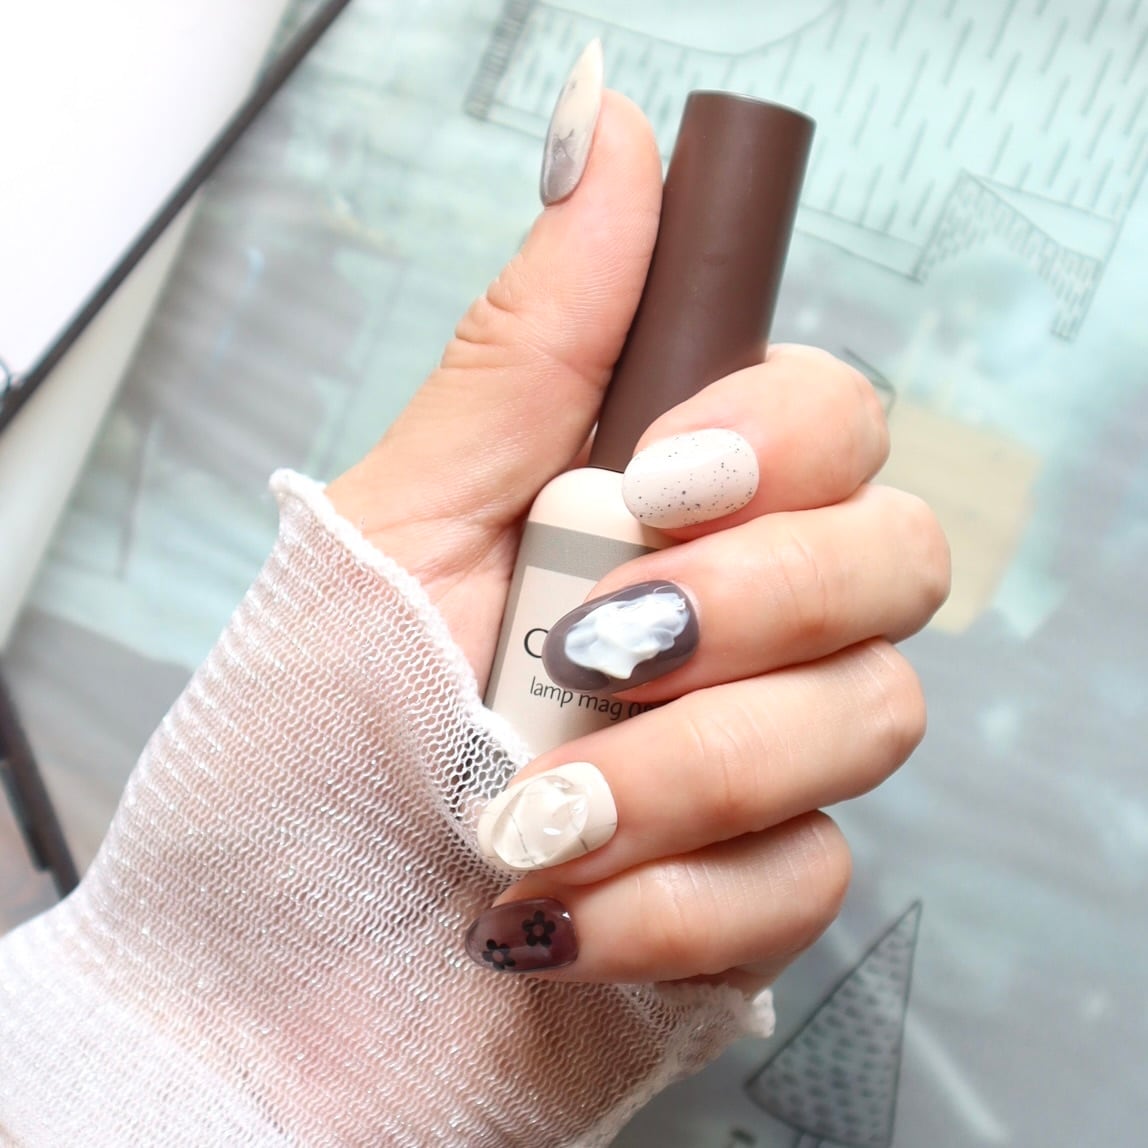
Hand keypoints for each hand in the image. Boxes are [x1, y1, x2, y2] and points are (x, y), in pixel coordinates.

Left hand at [326, 79, 949, 987]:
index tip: (654, 484)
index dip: (781, 438)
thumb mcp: (400, 520)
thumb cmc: (308, 734)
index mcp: (657, 518)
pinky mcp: (756, 897)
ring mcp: (756, 763)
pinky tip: (552, 913)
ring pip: (872, 719)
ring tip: (527, 815)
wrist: (265, 963)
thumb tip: (604, 126)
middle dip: (751, 603)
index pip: (831, 423)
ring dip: (688, 770)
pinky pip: (811, 879)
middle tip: (587, 654)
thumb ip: (530, 342)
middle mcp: (732, 626)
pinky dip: (672, 902)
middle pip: (897, 557)